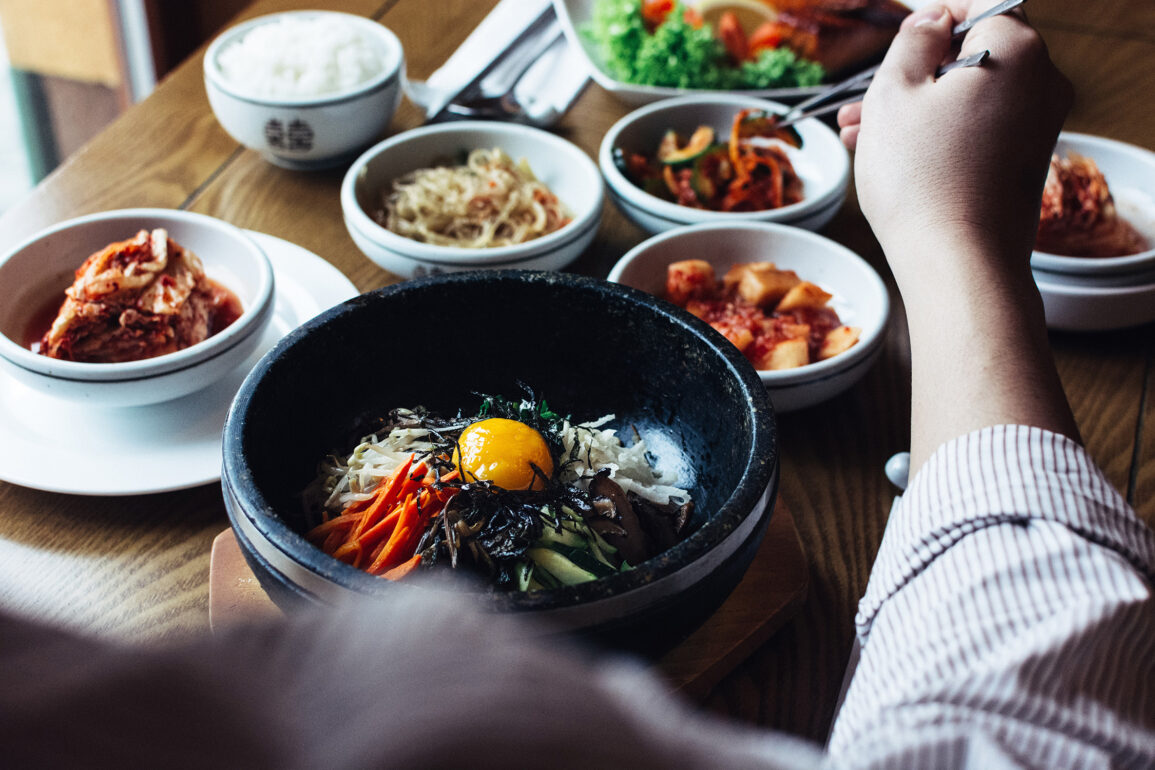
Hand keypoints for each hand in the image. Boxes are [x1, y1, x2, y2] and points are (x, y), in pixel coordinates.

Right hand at [838, 2, 1080, 467]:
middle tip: (862, 100)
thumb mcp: (894, 93)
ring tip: (858, 134)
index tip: (898, 45)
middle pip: (972, 56)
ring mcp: (1037, 130)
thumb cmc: (921, 177)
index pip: (980, 4)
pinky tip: (890, 159)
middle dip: (913, 75)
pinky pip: (977, 133)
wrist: (958, 265)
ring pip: (968, 99)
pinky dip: (937, 137)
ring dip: (914, 110)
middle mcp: (1042, 84)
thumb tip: (930, 23)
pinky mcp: (1023, 168)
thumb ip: (911, 42)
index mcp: (1017, 49)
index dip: (932, 19)